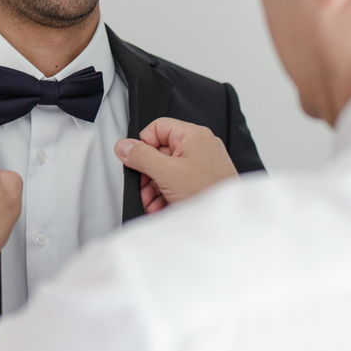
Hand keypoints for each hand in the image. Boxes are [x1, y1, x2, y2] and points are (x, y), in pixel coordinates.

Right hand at [115, 118, 237, 212]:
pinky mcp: (201, 180)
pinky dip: (166, 193)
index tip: (136, 161)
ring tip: (151, 203)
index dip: (143, 144)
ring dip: (154, 187)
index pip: (158, 128)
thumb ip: (142, 157)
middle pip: (160, 151)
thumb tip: (124, 146)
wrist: (227, 223)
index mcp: (193, 135)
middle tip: (143, 187)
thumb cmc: (207, 193)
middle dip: (148, 173)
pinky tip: (161, 207)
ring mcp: (202, 164)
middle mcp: (199, 146)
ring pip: (167, 169)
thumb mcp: (166, 173)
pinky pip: (177, 181)